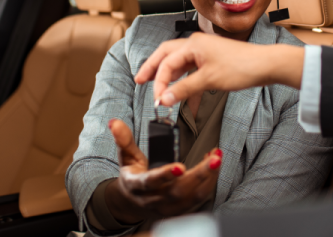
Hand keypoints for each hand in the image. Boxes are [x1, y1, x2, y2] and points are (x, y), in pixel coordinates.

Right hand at [105, 119, 221, 220]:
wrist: (134, 203)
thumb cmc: (133, 175)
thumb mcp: (126, 157)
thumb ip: (123, 139)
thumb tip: (115, 122)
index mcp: (137, 186)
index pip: (151, 182)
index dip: (165, 175)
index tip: (180, 166)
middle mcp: (153, 200)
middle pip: (178, 191)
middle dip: (199, 175)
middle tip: (214, 159)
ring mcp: (168, 207)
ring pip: (192, 197)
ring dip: (208, 178)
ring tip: (217, 158)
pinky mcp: (181, 210)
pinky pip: (199, 199)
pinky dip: (209, 182)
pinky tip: (213, 166)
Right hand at [134, 33, 304, 106]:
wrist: (266, 65)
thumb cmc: (242, 67)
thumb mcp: (209, 80)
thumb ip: (184, 90)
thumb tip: (164, 99)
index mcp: (193, 44)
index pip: (166, 62)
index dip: (159, 82)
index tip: (157, 100)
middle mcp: (196, 45)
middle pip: (167, 55)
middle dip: (153, 68)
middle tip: (140, 80)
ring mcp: (204, 53)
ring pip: (180, 64)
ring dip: (170, 78)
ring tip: (159, 90)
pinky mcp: (212, 62)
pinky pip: (193, 72)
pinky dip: (187, 85)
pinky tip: (186, 101)